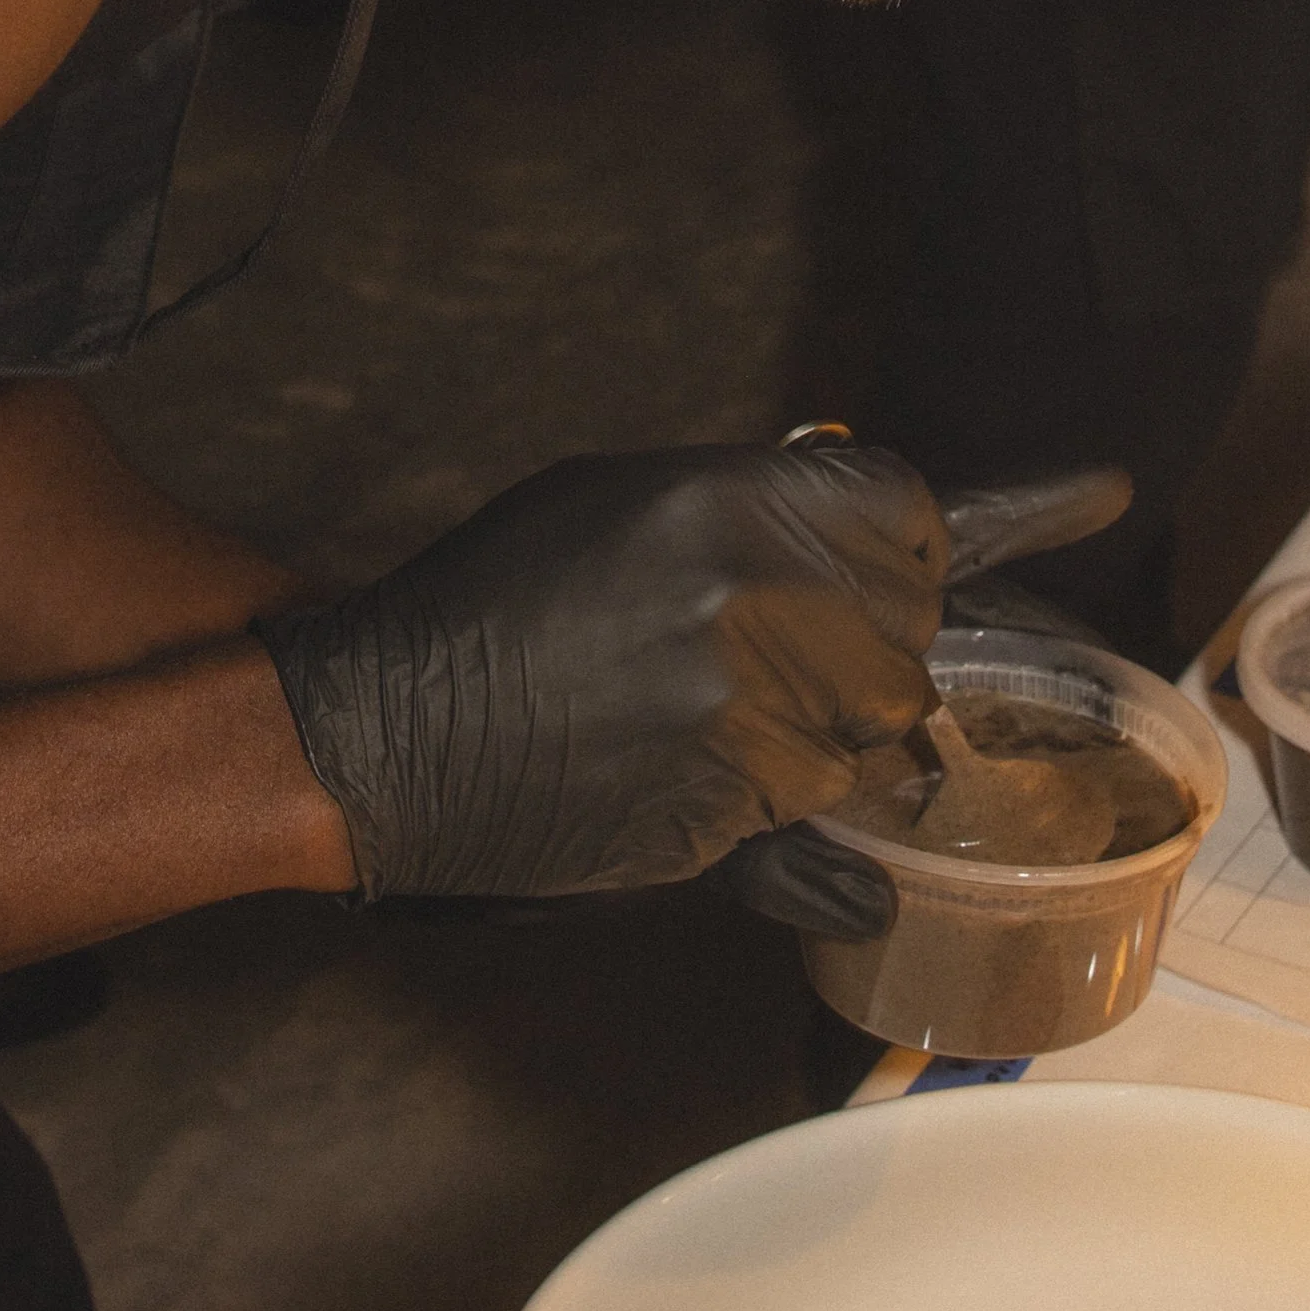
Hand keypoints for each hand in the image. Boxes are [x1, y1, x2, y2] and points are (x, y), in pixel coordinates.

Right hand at [263, 442, 948, 900]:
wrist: (399, 732)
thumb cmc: (497, 599)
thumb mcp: (619, 498)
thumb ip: (749, 506)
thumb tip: (848, 528)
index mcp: (731, 502)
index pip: (901, 505)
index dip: (893, 536)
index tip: (873, 559)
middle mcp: (760, 602)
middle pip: (910, 620)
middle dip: (867, 631)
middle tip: (799, 643)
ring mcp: (755, 714)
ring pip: (880, 721)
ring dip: (834, 719)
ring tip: (738, 708)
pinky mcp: (738, 811)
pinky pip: (827, 803)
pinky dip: (792, 792)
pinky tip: (720, 767)